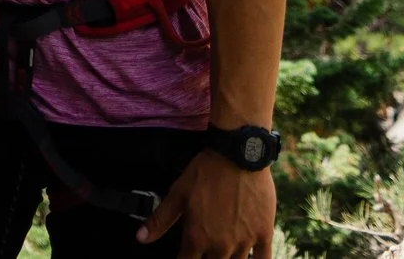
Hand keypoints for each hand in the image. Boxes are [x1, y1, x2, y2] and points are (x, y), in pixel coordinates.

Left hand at [136, 151, 273, 258]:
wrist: (238, 154)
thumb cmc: (206, 172)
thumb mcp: (178, 194)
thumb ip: (160, 220)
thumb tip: (140, 238)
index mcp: (197, 237)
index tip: (187, 255)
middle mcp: (220, 245)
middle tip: (207, 248)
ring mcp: (244, 241)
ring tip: (224, 249)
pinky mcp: (263, 233)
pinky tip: (250, 257)